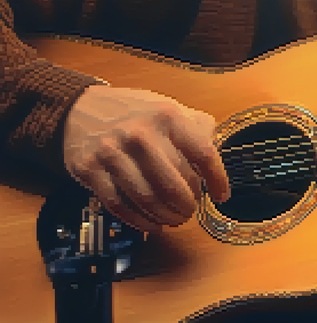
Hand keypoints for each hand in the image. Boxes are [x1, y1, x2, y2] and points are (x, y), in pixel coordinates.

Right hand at [63, 85, 229, 231]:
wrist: (78, 109)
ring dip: (168, 216)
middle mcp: (140, 134)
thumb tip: (217, 156)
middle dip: (189, 205)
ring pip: (149, 199)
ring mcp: (112, 153)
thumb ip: (197, 128)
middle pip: (175, 184)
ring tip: (176, 218)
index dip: (217, 180)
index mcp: (167, 117)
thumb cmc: (134, 114)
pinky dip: (142, 221)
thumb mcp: (169, 108)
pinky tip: (154, 224)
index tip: (222, 195)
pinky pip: (121, 206)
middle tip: (191, 209)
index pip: (204, 154)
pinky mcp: (90, 170)